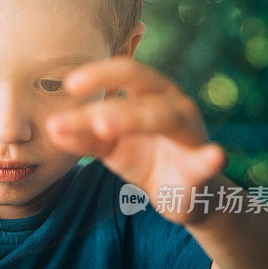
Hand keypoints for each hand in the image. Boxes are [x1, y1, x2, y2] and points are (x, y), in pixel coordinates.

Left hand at [46, 57, 226, 224]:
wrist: (184, 196)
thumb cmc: (145, 160)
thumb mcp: (109, 148)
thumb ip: (84, 137)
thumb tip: (51, 127)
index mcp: (150, 94)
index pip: (123, 72)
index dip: (98, 73)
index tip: (67, 83)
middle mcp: (172, 104)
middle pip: (143, 81)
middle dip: (108, 82)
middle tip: (72, 87)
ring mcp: (191, 132)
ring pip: (165, 117)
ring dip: (133, 118)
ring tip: (103, 125)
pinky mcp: (203, 166)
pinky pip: (209, 160)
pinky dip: (212, 158)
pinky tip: (216, 155)